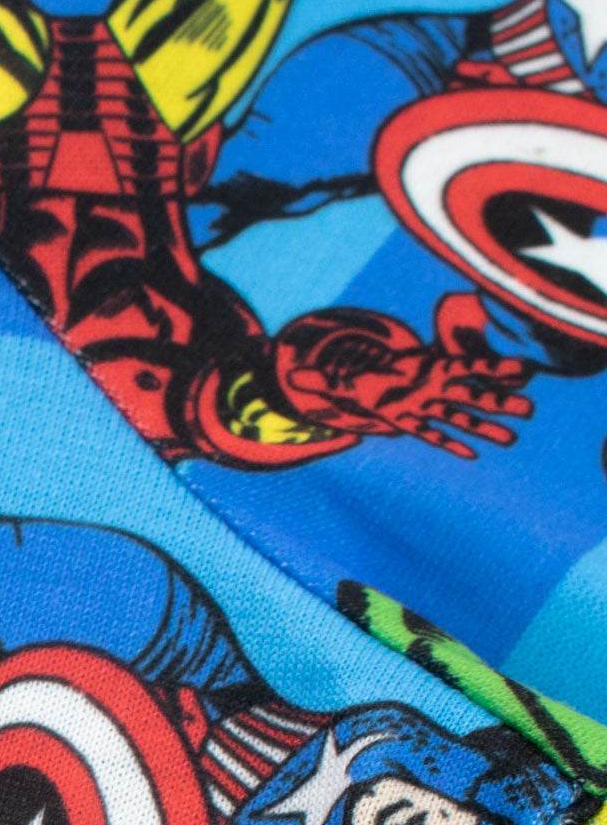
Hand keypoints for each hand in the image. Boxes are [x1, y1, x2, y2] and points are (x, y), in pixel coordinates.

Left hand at [273, 304, 532, 459]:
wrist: (358, 382)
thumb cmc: (356, 376)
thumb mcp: (339, 378)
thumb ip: (321, 379)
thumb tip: (295, 377)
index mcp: (425, 373)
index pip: (464, 369)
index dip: (490, 370)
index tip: (520, 371)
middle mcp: (430, 391)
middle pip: (471, 397)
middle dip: (498, 402)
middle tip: (530, 409)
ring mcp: (427, 408)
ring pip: (462, 418)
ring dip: (486, 426)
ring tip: (513, 436)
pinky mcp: (416, 424)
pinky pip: (439, 436)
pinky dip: (453, 444)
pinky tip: (473, 455)